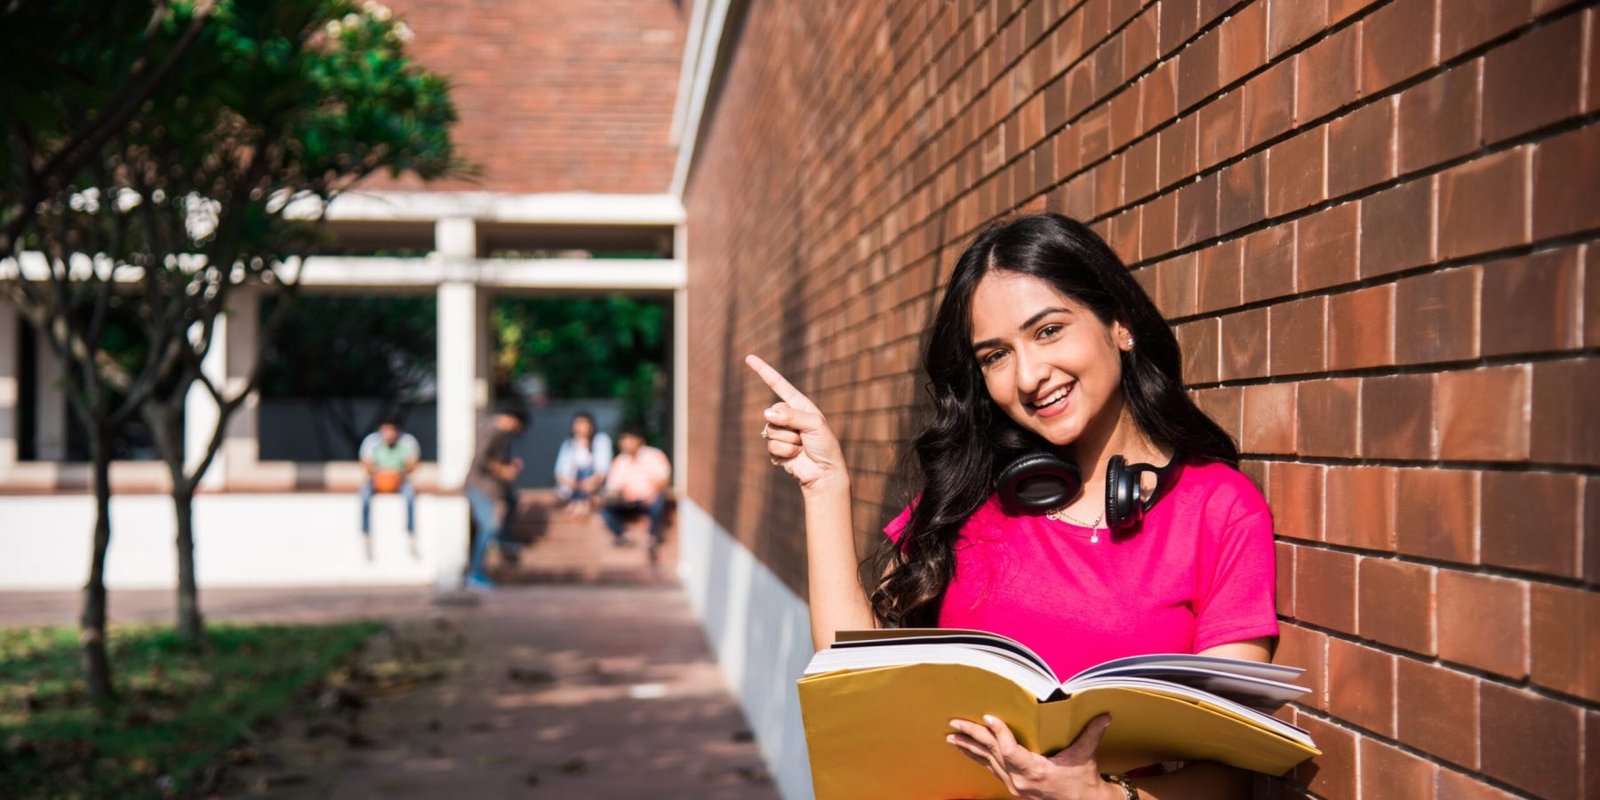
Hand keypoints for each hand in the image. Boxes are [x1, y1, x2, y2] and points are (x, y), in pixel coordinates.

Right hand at [745, 354, 847, 491]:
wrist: (824, 472)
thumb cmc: (825, 446)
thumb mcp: (813, 424)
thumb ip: (791, 416)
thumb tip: (766, 413)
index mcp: (799, 405)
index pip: (778, 384)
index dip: (763, 371)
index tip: (749, 358)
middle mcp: (788, 417)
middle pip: (773, 413)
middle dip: (788, 426)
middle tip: (803, 437)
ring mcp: (781, 433)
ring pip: (770, 431)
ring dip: (788, 442)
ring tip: (801, 448)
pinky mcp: (776, 449)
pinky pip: (770, 447)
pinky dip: (784, 453)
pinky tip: (795, 457)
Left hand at [947, 714, 1118, 798]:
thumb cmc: (1083, 778)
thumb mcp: (1086, 755)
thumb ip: (1092, 734)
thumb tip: (1105, 716)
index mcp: (1037, 771)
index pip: (1010, 751)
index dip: (999, 734)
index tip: (989, 717)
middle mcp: (1020, 780)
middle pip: (991, 754)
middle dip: (972, 736)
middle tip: (955, 722)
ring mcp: (1014, 785)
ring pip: (986, 762)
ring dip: (969, 747)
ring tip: (951, 736)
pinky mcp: (1012, 785)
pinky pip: (990, 768)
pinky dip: (977, 757)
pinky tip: (966, 749)